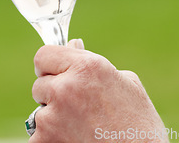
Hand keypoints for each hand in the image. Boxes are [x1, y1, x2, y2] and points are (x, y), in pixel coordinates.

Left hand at [30, 40, 167, 142]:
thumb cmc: (141, 129)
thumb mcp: (127, 85)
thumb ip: (93, 62)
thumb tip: (73, 44)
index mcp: (86, 67)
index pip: (44, 55)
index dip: (49, 66)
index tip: (55, 75)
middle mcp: (66, 87)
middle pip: (40, 84)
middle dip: (53, 95)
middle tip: (76, 110)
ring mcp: (53, 116)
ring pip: (40, 111)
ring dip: (53, 119)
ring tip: (80, 130)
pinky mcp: (45, 141)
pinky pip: (37, 135)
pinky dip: (50, 139)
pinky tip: (73, 142)